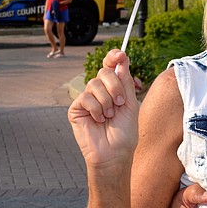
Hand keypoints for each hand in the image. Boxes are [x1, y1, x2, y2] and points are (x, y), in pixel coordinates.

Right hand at [67, 49, 138, 168]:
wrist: (115, 153)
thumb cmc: (124, 131)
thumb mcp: (130, 103)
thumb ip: (125, 81)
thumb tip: (122, 58)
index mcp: (114, 88)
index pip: (111, 66)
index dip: (114, 57)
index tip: (121, 54)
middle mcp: (100, 91)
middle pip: (104, 72)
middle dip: (115, 86)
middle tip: (120, 102)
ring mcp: (87, 99)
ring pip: (94, 83)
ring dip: (107, 101)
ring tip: (110, 116)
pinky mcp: (76, 109)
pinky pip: (85, 97)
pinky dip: (96, 108)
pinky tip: (99, 120)